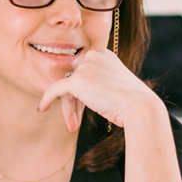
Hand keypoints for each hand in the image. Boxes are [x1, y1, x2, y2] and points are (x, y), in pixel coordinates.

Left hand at [37, 44, 162, 132]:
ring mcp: (86, 67)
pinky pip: (55, 89)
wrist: (139, 108)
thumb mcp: (115, 88)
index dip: (82, 93)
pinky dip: (47, 99)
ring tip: (73, 126)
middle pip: (75, 80)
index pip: (85, 72)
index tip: (83, 109)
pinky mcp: (77, 80)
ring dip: (69, 109)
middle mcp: (94, 56)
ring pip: (67, 89)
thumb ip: (98, 84)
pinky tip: (42, 108)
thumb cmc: (131, 103)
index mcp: (105, 55)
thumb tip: (79, 92)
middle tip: (75, 121)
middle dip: (74, 102)